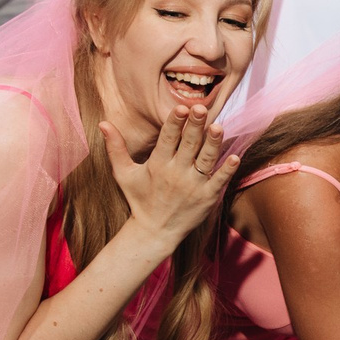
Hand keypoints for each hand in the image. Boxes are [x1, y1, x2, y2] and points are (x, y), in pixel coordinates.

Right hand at [101, 103, 241, 251]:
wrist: (155, 232)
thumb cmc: (140, 199)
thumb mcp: (123, 174)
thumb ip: (115, 148)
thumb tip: (103, 123)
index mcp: (158, 164)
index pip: (168, 139)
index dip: (175, 123)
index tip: (181, 107)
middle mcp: (176, 173)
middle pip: (188, 145)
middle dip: (195, 126)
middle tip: (201, 108)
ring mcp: (194, 186)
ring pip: (206, 160)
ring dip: (213, 143)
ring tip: (218, 126)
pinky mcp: (207, 198)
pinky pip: (219, 182)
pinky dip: (227, 170)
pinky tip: (235, 157)